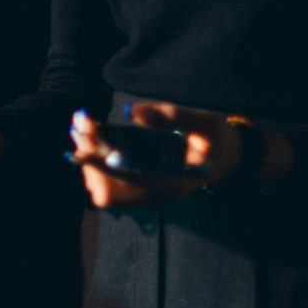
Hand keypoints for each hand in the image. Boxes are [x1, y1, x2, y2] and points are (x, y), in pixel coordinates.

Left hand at [69, 102, 277, 210]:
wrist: (229, 159)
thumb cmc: (217, 138)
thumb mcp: (204, 122)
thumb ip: (171, 115)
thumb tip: (133, 110)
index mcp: (173, 183)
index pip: (128, 180)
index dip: (100, 165)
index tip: (78, 149)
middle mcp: (156, 196)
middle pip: (107, 192)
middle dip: (89, 159)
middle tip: (80, 126)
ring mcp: (147, 197)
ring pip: (104, 190)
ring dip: (88, 159)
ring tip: (81, 127)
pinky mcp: (140, 191)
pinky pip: (109, 185)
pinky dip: (95, 162)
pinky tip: (91, 135)